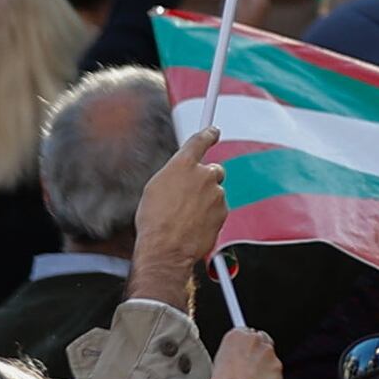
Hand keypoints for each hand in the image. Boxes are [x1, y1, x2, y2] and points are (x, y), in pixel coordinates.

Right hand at [124, 136, 226, 303]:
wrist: (166, 247)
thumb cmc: (154, 220)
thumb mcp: (155, 188)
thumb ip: (175, 176)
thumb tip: (184, 175)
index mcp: (182, 165)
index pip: (200, 141)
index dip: (208, 134)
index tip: (213, 131)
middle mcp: (203, 175)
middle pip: (213, 169)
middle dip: (206, 179)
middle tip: (192, 194)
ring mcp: (216, 193)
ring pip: (215, 192)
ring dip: (206, 200)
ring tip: (186, 216)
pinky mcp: (223, 210)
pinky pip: (218, 209)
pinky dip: (210, 215)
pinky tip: (194, 225)